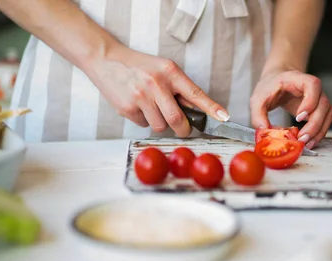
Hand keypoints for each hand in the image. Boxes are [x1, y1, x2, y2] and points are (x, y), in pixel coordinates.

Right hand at [83, 44, 229, 136]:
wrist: (107, 60)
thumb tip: (199, 111)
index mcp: (170, 72)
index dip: (211, 108)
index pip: (195, 93)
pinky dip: (144, 120)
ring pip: (160, 126)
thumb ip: (180, 89)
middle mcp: (156, 83)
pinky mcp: (128, 108)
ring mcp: (141, 96)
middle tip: (182, 128)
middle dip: (182, 128)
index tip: (224, 118)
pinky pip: (144, 125)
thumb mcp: (163, 69)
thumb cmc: (139, 67)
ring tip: (151, 106)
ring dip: (159, 122)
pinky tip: (137, 106)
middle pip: (177, 119)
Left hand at [250, 69, 331, 148]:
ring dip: (319, 131)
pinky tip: (309, 141)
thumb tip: (264, 132)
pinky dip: (319, 132)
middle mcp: (313, 88)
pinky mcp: (319, 109)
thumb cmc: (269, 87)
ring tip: (306, 144)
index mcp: (298, 79)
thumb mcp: (258, 99)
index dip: (310, 101)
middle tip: (301, 138)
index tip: (299, 118)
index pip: (313, 85)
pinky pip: (325, 121)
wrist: (277, 81)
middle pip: (323, 104)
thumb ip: (258, 115)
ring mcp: (318, 98)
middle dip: (314, 124)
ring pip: (328, 114)